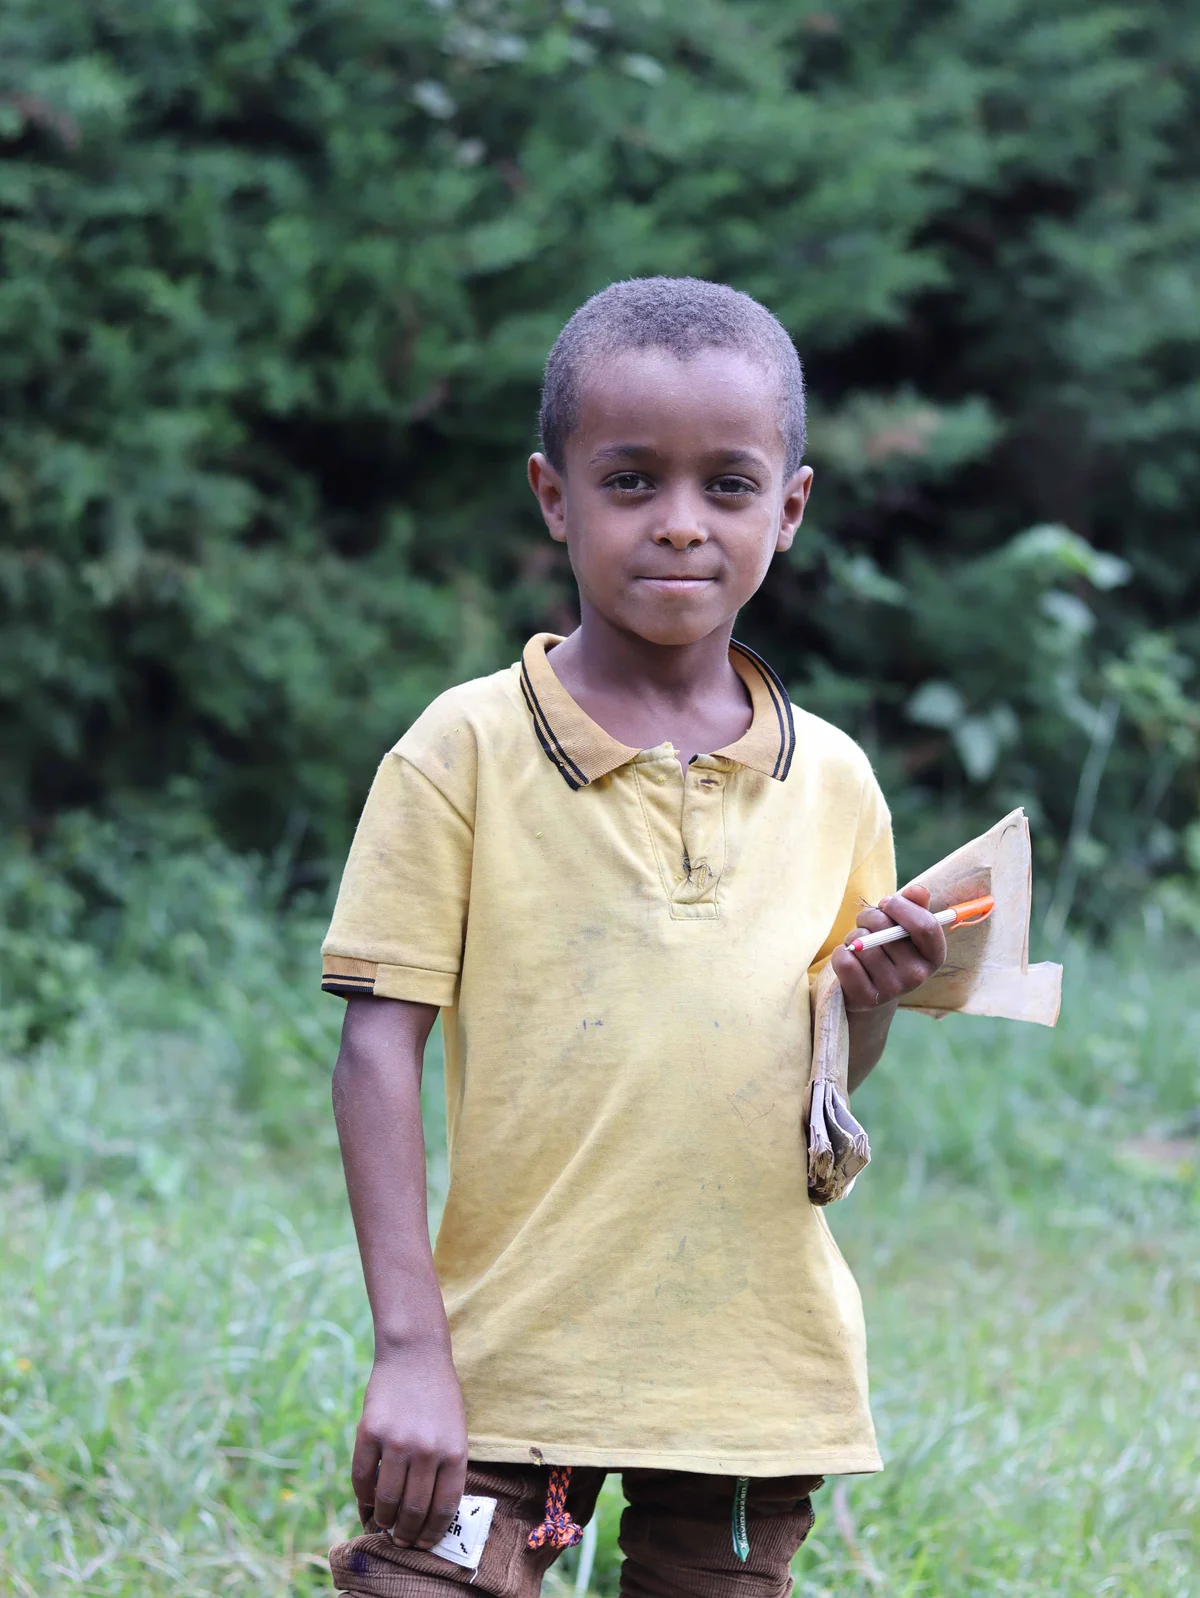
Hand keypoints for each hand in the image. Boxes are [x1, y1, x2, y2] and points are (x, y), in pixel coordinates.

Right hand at [351, 1343, 467, 1549]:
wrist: (415, 1354)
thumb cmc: (439, 1396)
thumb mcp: (455, 1431)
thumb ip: (446, 1470)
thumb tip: (428, 1515)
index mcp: (454, 1452)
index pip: (443, 1509)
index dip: (431, 1533)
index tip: (423, 1544)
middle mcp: (427, 1451)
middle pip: (414, 1511)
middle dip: (407, 1533)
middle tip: (401, 1539)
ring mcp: (396, 1441)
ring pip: (386, 1500)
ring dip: (383, 1519)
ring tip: (383, 1523)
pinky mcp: (369, 1432)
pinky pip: (362, 1478)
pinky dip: (363, 1496)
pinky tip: (368, 1500)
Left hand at [830, 883, 946, 1013]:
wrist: (870, 990)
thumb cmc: (889, 949)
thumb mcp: (905, 928)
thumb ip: (915, 905)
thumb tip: (918, 891)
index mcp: (933, 956)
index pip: (925, 926)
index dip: (902, 907)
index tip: (887, 903)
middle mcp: (917, 976)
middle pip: (887, 929)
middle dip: (870, 916)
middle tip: (867, 922)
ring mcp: (892, 990)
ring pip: (862, 943)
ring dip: (854, 936)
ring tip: (860, 945)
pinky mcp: (866, 998)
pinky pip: (845, 961)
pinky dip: (841, 952)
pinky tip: (850, 958)